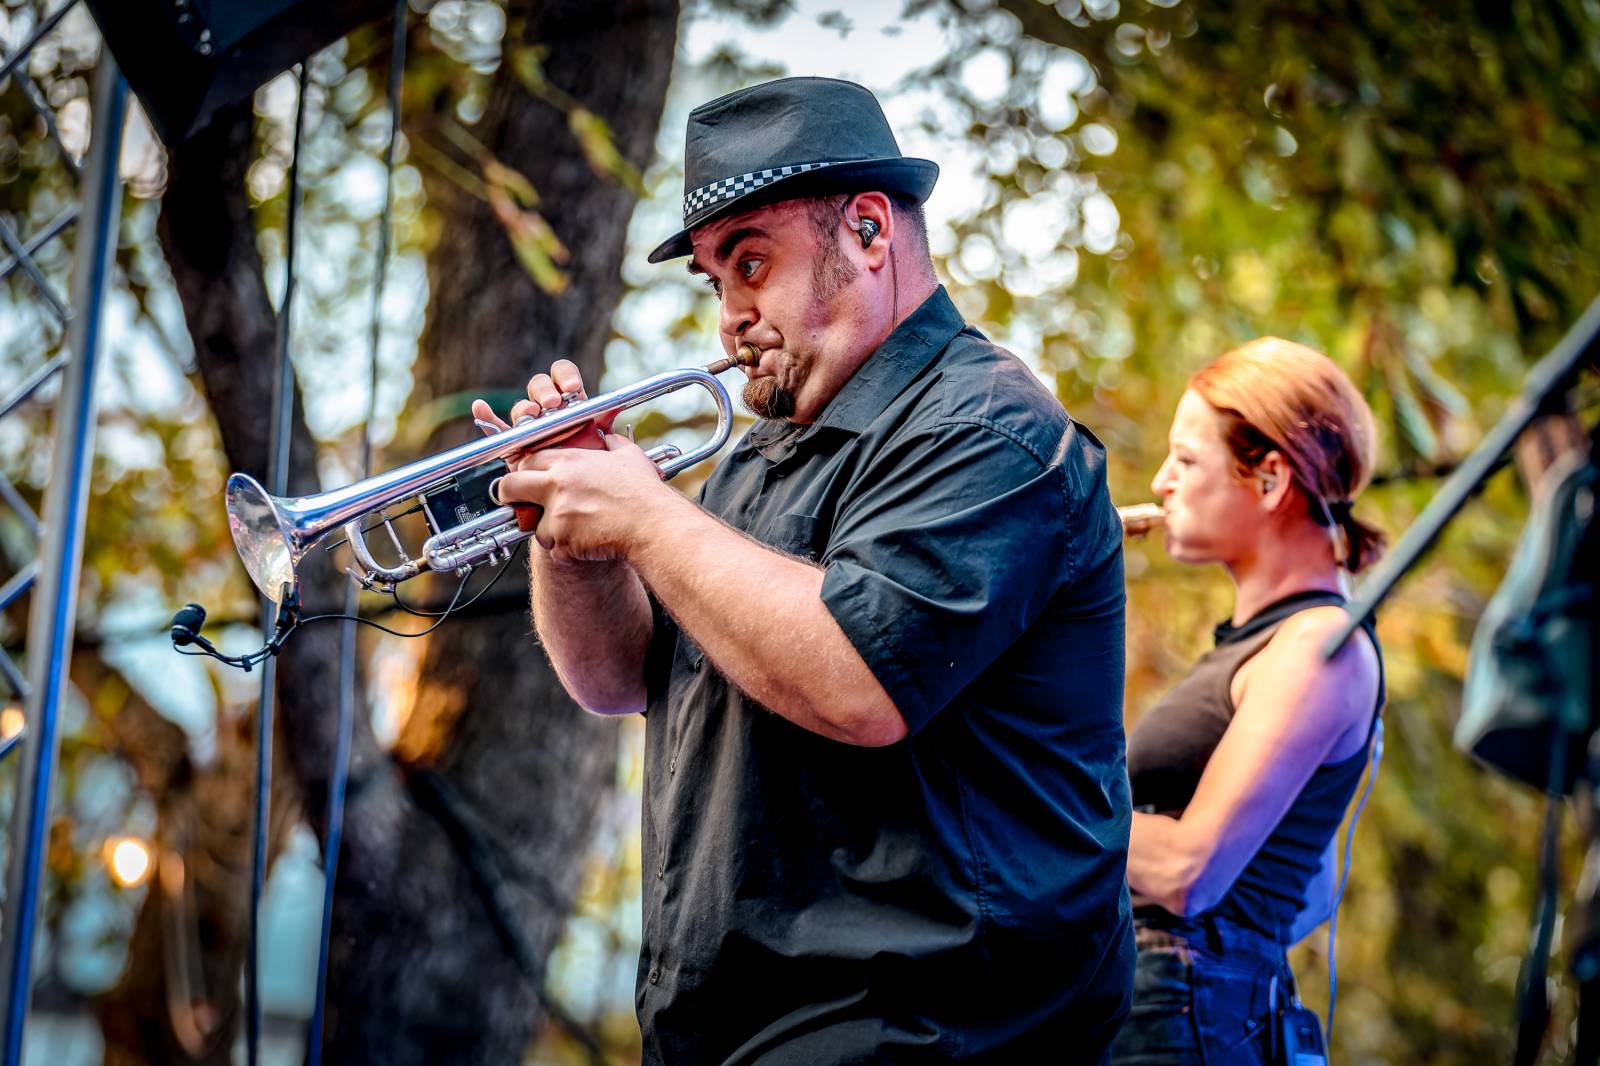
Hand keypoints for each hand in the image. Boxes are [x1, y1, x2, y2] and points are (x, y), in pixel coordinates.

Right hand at [470, 359, 616, 470]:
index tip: (573, 388)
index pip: (562, 374)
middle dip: (546, 393)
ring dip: (525, 408)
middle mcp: (547, 409)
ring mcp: (529, 425)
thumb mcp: (605, 438)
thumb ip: (605, 418)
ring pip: (522, 408)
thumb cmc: (593, 461)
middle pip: (539, 387)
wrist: (583, 490)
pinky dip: (487, 418)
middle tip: (554, 404)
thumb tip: (615, 405)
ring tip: (532, 414)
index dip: (565, 376)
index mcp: (569, 400)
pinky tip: (481, 407)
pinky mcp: (514, 443)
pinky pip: (496, 428)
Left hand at [494, 432, 672, 564]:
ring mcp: (557, 514)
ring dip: (549, 530)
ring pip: (533, 524)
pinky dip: (566, 550)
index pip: (528, 460)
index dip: (526, 470)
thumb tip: (609, 436)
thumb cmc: (644, 492)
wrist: (652, 525)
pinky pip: (554, 548)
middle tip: (516, 501)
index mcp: (569, 461)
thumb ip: (613, 443)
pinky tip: (587, 544)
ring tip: (574, 530)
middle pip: (510, 486)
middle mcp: (557, 485)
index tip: (528, 478)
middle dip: (508, 494)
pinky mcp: (562, 540)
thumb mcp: (629, 457)